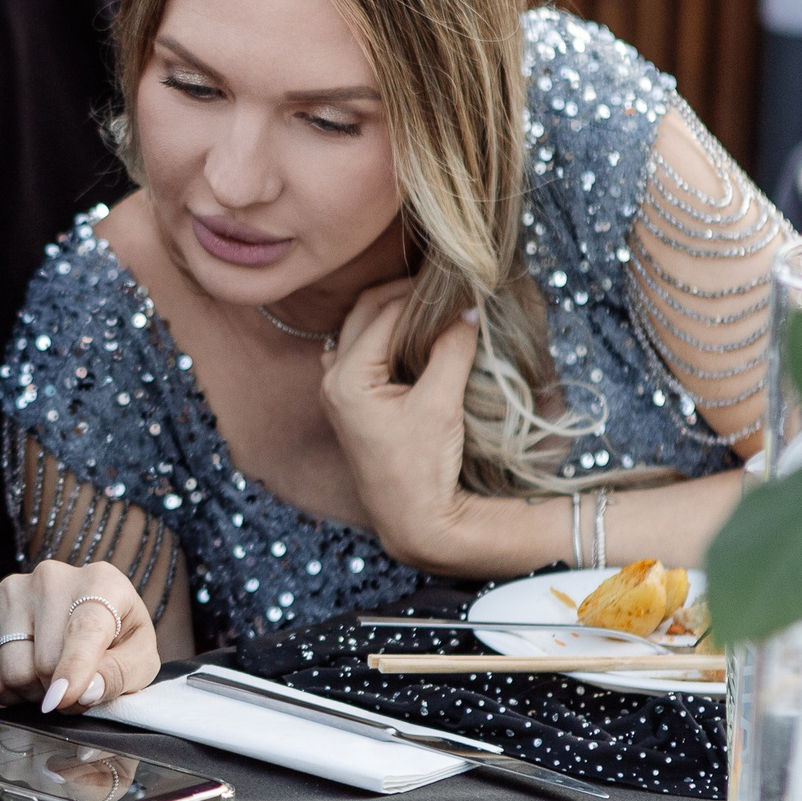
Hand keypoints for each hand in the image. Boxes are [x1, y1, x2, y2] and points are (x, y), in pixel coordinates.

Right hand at [0, 559, 157, 713]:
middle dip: (59, 692)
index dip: (74, 669)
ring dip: (32, 694)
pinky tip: (23, 679)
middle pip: (44, 662)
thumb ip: (119, 675)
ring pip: (12, 672)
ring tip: (49, 681)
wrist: (85, 620)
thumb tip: (86, 692)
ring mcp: (10, 592)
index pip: (84, 629)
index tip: (63, 700)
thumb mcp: (139, 660)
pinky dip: (5, 695)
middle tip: (73, 691)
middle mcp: (50, 578)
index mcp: (101, 582)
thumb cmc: (118, 641)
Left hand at [319, 278, 479, 569]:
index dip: (420, 293)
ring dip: (390, 313)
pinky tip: (412, 336)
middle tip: (441, 284)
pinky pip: (361, 353)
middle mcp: (332, 379)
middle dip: (402, 294)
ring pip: (359, 330)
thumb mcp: (441, 404)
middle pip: (364, 313)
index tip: (454, 280)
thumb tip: (469, 308)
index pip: (383, 313)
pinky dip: (384, 337)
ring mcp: (337, 391)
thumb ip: (451, 350)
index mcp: (347, 377)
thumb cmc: (423, 467)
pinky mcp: (350, 403)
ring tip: (430, 305)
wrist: (414, 520)